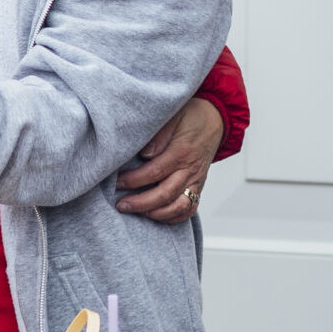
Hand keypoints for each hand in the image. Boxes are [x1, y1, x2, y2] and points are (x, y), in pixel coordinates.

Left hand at [116, 97, 224, 223]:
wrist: (215, 119)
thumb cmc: (191, 115)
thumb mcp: (174, 115)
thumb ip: (159, 133)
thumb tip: (145, 154)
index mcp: (181, 151)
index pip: (154, 172)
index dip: (134, 180)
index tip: (117, 183)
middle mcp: (190, 169)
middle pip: (165, 194)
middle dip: (141, 203)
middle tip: (121, 205)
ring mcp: (196, 180)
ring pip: (179, 206)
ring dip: (156, 213)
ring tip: (137, 212)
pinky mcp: (199, 186)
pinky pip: (189, 209)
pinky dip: (173, 217)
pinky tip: (155, 215)